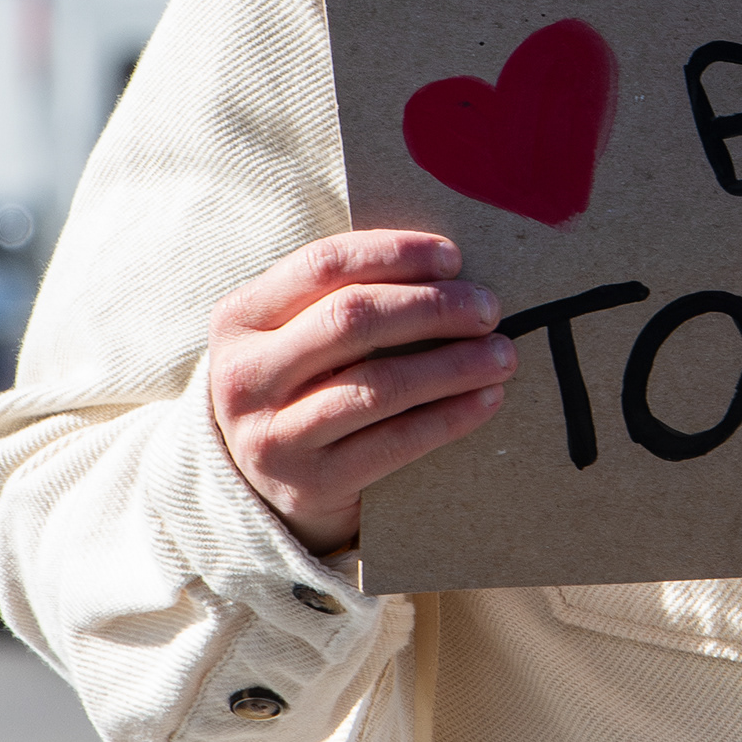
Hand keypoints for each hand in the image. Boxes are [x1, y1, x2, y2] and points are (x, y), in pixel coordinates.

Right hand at [208, 231, 515, 554]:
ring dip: (453, 365)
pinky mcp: (311, 484)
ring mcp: (273, 435)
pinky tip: (488, 399)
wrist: (266, 489)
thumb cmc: (303, 387)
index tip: (452, 257)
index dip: (394, 253)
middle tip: (487, 308)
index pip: (323, 265)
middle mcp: (243, 376)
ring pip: (379, 385)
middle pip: (352, 320)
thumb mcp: (296, 337)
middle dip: (432, 307)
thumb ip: (343, 297)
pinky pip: (396, 442)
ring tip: (502, 354)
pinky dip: (450, 416)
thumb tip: (447, 265)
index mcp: (239, 318)